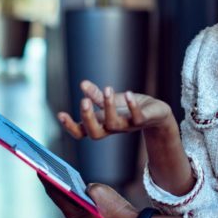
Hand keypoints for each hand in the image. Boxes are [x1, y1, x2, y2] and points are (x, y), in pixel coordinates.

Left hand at [38, 175, 136, 217]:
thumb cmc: (117, 212)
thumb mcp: (100, 191)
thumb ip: (88, 186)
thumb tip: (86, 189)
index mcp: (74, 213)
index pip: (55, 193)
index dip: (46, 180)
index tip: (38, 169)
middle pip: (61, 198)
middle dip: (54, 184)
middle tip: (48, 171)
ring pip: (71, 203)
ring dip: (66, 191)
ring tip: (61, 177)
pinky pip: (82, 206)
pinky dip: (78, 197)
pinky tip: (80, 188)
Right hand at [57, 80, 173, 140]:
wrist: (157, 115)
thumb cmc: (130, 109)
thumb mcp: (111, 101)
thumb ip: (96, 95)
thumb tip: (83, 84)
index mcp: (102, 123)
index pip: (82, 131)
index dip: (70, 126)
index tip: (60, 114)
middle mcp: (112, 128)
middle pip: (95, 133)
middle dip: (87, 118)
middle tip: (83, 101)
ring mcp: (127, 126)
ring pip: (114, 124)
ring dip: (109, 106)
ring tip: (107, 89)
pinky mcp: (144, 120)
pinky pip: (137, 118)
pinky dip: (132, 106)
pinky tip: (129, 94)